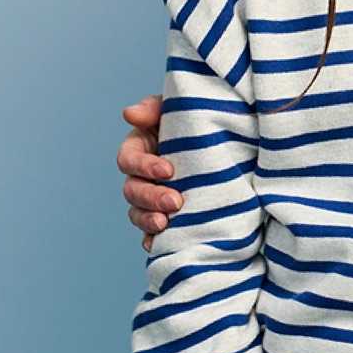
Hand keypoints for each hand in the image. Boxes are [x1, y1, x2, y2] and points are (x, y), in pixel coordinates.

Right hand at [118, 95, 182, 250]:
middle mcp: (140, 175)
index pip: (128, 160)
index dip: (144, 166)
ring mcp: (150, 197)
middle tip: (175, 202)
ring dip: (148, 220)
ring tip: (166, 223)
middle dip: (151, 198)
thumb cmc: (194, 118)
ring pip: (137, 213)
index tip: (168, 170)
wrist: (224, 138)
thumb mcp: (176, 108)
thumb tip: (129, 113)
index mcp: (139, 147)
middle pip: (132, 191)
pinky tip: (159, 244)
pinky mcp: (163, 214)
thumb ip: (153, 108)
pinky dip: (152, 239)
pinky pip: (150, 233)